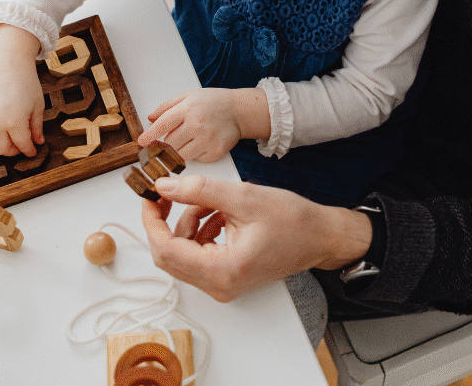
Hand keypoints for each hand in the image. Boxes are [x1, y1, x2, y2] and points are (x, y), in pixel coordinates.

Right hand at [0, 25, 44, 156]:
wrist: (9, 64)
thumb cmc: (26, 82)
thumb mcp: (38, 106)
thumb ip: (37, 127)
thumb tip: (38, 142)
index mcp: (14, 121)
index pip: (22, 145)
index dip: (29, 151)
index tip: (34, 151)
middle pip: (3, 150)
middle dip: (15, 152)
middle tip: (24, 146)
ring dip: (2, 147)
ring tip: (14, 140)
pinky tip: (5, 130)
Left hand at [138, 88, 268, 161]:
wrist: (238, 111)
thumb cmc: (212, 102)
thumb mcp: (188, 96)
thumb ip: (166, 107)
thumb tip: (150, 119)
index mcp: (188, 108)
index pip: (163, 125)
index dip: (149, 136)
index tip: (141, 143)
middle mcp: (198, 124)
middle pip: (170, 143)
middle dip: (165, 144)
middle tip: (167, 141)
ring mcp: (208, 140)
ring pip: (181, 155)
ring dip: (178, 150)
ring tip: (186, 139)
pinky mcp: (216, 152)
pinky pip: (196, 160)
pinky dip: (194, 154)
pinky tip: (200, 143)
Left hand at [140, 176, 373, 301]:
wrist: (322, 237)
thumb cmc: (293, 221)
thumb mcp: (243, 197)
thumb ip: (199, 191)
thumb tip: (164, 187)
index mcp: (222, 271)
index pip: (166, 250)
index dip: (151, 220)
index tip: (148, 195)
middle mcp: (219, 285)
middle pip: (170, 254)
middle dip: (165, 220)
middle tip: (167, 191)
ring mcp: (222, 283)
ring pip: (183, 250)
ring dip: (188, 220)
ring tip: (210, 200)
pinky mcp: (227, 275)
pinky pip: (198, 251)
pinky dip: (200, 228)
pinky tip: (219, 211)